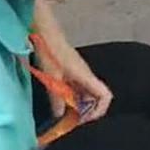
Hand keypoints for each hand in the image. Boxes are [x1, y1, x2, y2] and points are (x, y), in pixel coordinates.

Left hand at [33, 0, 112, 122]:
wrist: (45, 29)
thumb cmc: (50, 49)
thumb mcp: (52, 76)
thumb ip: (56, 97)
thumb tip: (60, 115)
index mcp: (86, 77)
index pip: (105, 96)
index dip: (99, 111)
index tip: (85, 119)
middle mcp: (87, 76)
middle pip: (97, 98)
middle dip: (88, 111)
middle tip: (73, 120)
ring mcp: (80, 73)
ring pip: (87, 94)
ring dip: (79, 105)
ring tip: (66, 113)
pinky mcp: (72, 70)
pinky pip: (78, 88)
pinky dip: (73, 97)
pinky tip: (61, 100)